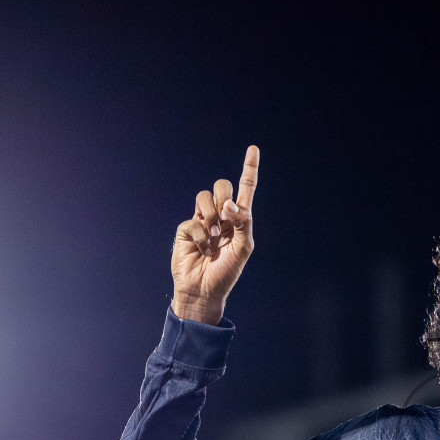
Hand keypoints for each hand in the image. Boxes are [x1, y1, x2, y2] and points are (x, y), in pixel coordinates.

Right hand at [171, 145, 259, 323]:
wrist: (204, 290)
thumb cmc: (226, 272)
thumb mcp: (243, 248)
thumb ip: (242, 222)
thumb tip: (228, 204)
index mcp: (238, 219)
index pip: (245, 189)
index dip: (249, 168)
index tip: (253, 149)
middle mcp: (220, 216)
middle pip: (222, 186)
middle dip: (223, 195)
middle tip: (225, 215)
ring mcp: (202, 220)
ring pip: (204, 196)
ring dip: (211, 217)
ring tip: (213, 238)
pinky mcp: (186, 228)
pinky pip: (194, 220)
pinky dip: (202, 236)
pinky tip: (203, 249)